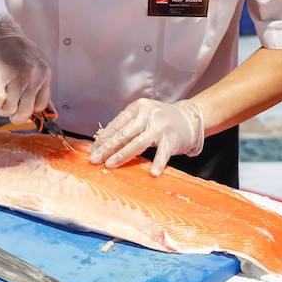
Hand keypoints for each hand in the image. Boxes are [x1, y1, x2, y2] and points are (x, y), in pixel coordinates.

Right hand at [0, 13, 50, 122]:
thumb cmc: (15, 52)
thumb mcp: (36, 67)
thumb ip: (42, 90)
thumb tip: (52, 116)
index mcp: (44, 75)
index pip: (41, 106)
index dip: (30, 111)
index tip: (22, 109)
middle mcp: (33, 76)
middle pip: (26, 111)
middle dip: (16, 116)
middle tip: (9, 110)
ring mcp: (16, 77)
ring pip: (10, 109)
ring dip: (2, 109)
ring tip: (1, 100)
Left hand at [88, 98, 204, 175]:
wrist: (189, 118)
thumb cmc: (159, 120)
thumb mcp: (142, 117)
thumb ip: (125, 127)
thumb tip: (101, 142)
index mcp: (137, 108)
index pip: (116, 125)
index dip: (104, 139)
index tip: (93, 151)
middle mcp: (148, 115)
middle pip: (124, 134)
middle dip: (107, 148)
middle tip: (95, 160)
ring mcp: (161, 127)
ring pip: (138, 143)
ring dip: (122, 155)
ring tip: (110, 165)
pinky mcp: (172, 139)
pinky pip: (163, 153)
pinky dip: (158, 163)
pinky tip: (152, 173)